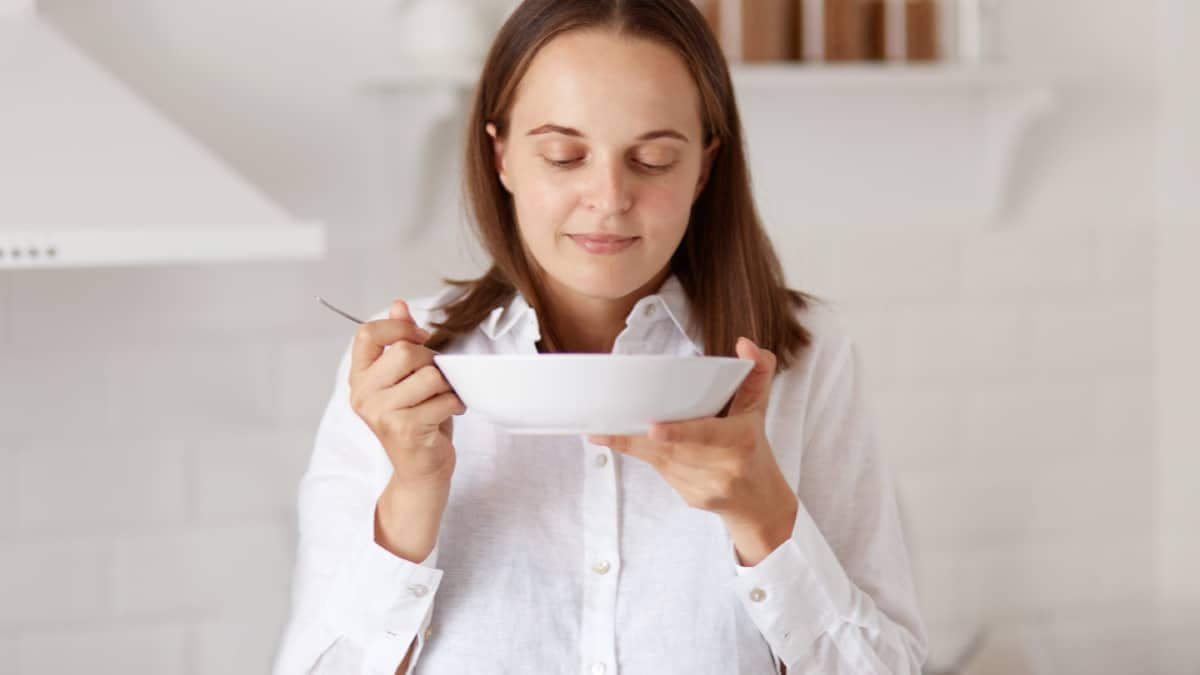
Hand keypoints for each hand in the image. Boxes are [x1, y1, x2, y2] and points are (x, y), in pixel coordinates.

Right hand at [349, 299, 465, 485]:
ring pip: (429, 376)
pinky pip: (443, 399)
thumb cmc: (417, 420)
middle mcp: (363, 395)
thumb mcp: (406, 378)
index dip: (400, 328)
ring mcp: (381, 413)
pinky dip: (455, 404)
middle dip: (431, 360)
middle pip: (404, 351)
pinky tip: (449, 412)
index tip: (421, 339)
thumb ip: (400, 341)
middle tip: (437, 378)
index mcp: (359, 377)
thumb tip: (398, 304)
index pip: (368, 333)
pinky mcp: (404, 429)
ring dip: (447, 386)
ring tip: (443, 398)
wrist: (420, 470)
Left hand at [587, 337, 797, 565]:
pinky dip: (645, 456)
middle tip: (602, 428)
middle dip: (637, 438)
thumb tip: (745, 344)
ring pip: (662, 462)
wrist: (758, 499)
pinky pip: (662, 473)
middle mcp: (724, 467)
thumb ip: (756, 371)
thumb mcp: (757, 407)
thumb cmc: (752, 445)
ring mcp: (707, 486)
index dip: (680, 432)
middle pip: (673, 450)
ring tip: (603, 432)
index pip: (708, 435)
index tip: (654, 428)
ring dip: (634, 445)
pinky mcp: (692, 497)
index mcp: (740, 441)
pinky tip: (629, 443)